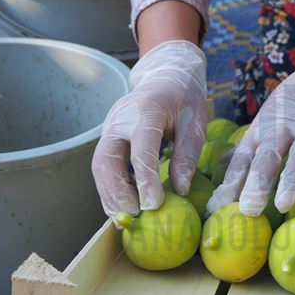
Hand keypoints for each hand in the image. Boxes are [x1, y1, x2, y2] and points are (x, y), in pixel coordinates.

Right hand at [92, 40, 206, 217]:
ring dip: (109, 193)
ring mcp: (109, 126)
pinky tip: (120, 205)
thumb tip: (180, 188)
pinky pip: (103, 164)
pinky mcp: (107, 135)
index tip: (153, 205)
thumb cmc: (184, 99)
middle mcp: (120, 118)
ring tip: (122, 218)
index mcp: (147, 111)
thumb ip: (187, 155)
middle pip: (107, 159)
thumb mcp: (195, 123)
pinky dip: (109, 186)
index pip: (141, 149)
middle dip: (117, 191)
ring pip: (99, 165)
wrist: (166, 76)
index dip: (145, 180)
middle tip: (132, 215)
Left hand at [206, 44, 294, 215]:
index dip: (230, 182)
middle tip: (248, 209)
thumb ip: (247, 147)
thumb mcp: (266, 120)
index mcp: (262, 130)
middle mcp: (283, 129)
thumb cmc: (294, 103)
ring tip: (283, 203)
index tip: (217, 207)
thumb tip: (219, 165)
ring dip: (291, 178)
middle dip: (256, 182)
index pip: (243, 159)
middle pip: (267, 157)